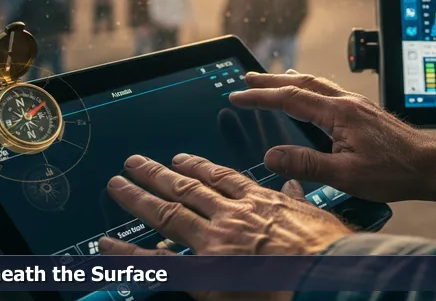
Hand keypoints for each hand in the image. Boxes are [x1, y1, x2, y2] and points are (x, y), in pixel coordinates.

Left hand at [101, 154, 349, 255]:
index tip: (181, 160)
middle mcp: (231, 215)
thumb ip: (298, 200)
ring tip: (118, 184)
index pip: (221, 179)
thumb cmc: (328, 252)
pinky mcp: (202, 270)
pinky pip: (157, 261)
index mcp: (259, 203)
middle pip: (186, 189)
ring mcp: (214, 240)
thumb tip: (293, 184)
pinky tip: (107, 246)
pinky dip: (128, 254)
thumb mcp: (318, 216)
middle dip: (157, 174)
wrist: (325, 274)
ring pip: (167, 212)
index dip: (197, 168)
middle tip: (135, 163)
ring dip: (138, 197)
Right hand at [228, 70, 435, 203]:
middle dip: (270, 81)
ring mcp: (357, 104)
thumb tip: (272, 157)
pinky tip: (310, 96)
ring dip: (289, 81)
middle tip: (246, 78)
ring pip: (316, 84)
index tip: (238, 95)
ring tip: (272, 81)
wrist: (431, 166)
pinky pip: (329, 91)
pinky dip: (309, 88)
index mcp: (339, 113)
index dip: (261, 96)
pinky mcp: (364, 112)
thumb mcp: (346, 175)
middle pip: (301, 83)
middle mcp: (347, 102)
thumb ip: (307, 165)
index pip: (290, 99)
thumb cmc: (394, 172)